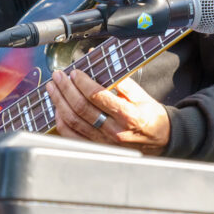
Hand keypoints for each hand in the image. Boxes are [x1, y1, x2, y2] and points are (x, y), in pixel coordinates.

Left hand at [46, 69, 170, 155]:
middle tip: (58, 76)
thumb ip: (121, 81)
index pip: (98, 96)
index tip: (75, 72)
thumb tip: (100, 65)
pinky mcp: (98, 148)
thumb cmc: (150, 115)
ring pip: (73, 122)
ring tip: (52, 88)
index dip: (82, 83)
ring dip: (59, 102)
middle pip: (81, 108)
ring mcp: (104, 142)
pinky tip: (58, 109)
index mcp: (128, 115)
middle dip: (66, 89)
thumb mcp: (142, 95)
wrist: (161, 140)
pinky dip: (61, 122)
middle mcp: (114, 131)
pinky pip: (72, 137)